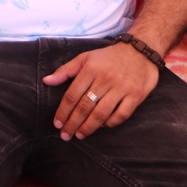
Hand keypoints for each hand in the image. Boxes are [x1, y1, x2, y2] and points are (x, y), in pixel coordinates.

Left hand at [43, 42, 158, 140]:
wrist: (140, 51)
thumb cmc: (109, 57)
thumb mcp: (85, 58)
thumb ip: (66, 70)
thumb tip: (46, 81)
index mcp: (90, 69)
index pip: (73, 95)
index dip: (63, 111)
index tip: (57, 124)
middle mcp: (105, 79)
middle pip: (85, 106)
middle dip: (73, 123)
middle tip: (65, 135)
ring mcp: (121, 88)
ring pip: (101, 113)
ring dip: (89, 127)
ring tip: (80, 135)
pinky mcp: (135, 96)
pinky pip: (121, 114)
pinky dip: (110, 123)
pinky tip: (102, 126)